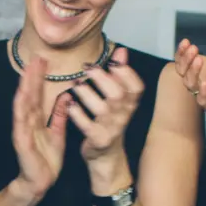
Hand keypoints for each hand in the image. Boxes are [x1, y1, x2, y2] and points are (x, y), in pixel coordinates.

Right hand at [8, 44, 68, 198]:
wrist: (40, 182)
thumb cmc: (46, 159)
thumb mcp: (57, 133)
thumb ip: (59, 115)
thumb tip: (65, 96)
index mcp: (36, 119)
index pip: (37, 94)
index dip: (40, 77)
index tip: (44, 61)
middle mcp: (27, 121)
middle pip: (29, 94)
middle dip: (32, 76)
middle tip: (36, 58)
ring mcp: (22, 129)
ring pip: (23, 104)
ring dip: (25, 86)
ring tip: (28, 71)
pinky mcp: (21, 140)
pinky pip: (21, 122)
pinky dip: (21, 108)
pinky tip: (22, 96)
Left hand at [66, 46, 144, 177]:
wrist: (106, 154)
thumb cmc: (110, 121)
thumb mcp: (120, 99)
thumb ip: (120, 75)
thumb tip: (122, 51)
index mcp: (130, 104)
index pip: (136, 87)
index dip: (126, 73)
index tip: (112, 61)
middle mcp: (124, 116)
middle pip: (117, 95)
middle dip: (102, 78)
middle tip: (87, 67)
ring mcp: (111, 129)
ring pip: (102, 109)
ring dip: (87, 94)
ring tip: (76, 84)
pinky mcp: (98, 139)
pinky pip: (87, 126)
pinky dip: (77, 114)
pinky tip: (69, 104)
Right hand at [174, 20, 205, 132]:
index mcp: (203, 70)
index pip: (185, 61)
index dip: (182, 52)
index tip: (186, 41)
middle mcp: (201, 82)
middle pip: (184, 72)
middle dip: (185, 60)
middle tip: (193, 49)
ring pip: (191, 86)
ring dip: (192, 73)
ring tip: (199, 61)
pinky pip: (204, 101)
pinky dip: (203, 93)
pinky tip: (205, 83)